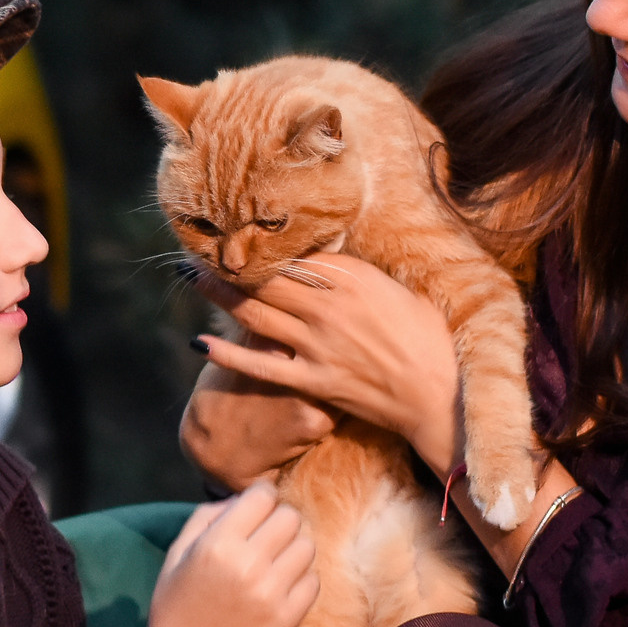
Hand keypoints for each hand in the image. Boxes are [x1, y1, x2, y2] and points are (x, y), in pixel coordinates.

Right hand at [143, 484, 318, 626]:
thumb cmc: (176, 609)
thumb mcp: (176, 555)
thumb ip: (205, 517)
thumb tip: (241, 499)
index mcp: (217, 544)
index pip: (262, 496)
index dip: (259, 499)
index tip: (254, 512)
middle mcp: (248, 564)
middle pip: (290, 517)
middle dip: (278, 521)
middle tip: (265, 538)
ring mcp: (271, 593)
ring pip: (306, 546)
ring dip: (292, 548)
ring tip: (274, 562)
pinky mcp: (288, 619)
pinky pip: (313, 581)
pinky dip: (300, 579)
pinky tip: (281, 586)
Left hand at [191, 256, 461, 473]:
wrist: (438, 396)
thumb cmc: (430, 340)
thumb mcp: (401, 292)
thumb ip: (363, 277)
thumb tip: (334, 260)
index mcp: (354, 277)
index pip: (295, 252)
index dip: (261, 241)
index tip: (238, 230)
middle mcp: (329, 306)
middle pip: (265, 276)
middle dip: (228, 260)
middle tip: (198, 246)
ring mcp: (317, 344)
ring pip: (254, 312)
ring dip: (217, 293)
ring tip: (189, 276)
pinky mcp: (312, 380)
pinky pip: (259, 365)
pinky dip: (227, 354)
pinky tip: (199, 343)